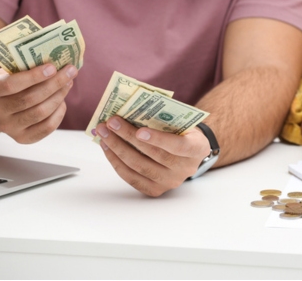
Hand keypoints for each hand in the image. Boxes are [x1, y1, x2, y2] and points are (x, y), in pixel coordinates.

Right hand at [0, 64, 77, 142]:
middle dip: (55, 84)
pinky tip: (62, 101)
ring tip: (68, 83)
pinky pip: (47, 126)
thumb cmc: (7, 84)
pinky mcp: (22, 138)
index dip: (34, 76)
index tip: (52, 67)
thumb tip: (56, 61)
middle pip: (30, 99)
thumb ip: (24, 68)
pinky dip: (59, 112)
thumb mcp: (8, 72)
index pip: (11, 84)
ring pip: (41, 112)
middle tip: (70, 71)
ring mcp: (9, 127)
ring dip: (59, 96)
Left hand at [95, 116, 210, 196]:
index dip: (159, 140)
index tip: (140, 131)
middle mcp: (186, 168)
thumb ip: (165, 119)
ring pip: (139, 167)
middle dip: (128, 137)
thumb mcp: (182, 123)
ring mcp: (170, 182)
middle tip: (112, 123)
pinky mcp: (155, 190)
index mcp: (197, 148)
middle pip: (154, 155)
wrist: (188, 152)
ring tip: (104, 132)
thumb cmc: (182, 132)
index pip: (179, 146)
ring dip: (117, 148)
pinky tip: (107, 147)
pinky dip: (116, 162)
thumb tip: (131, 112)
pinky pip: (131, 177)